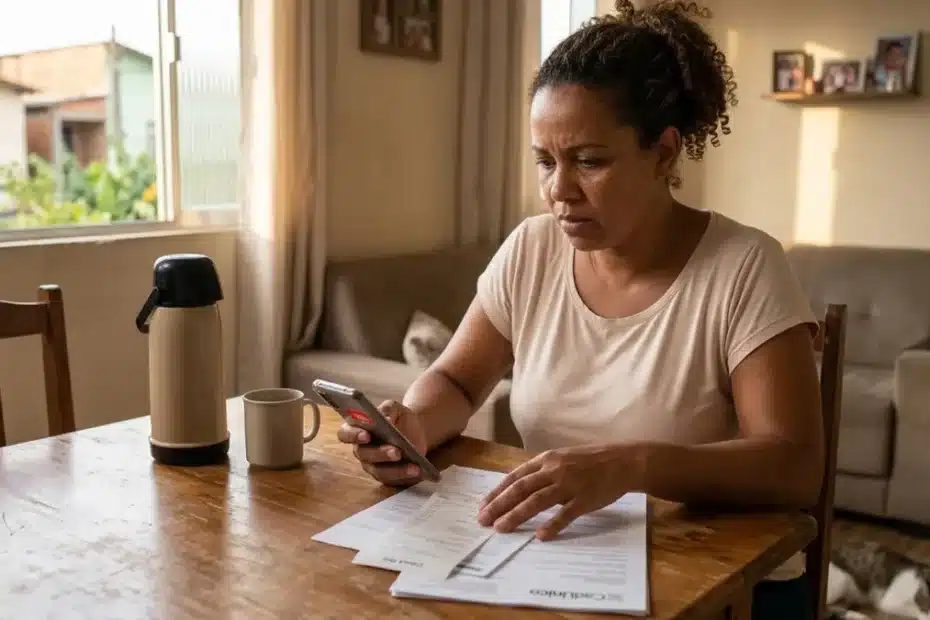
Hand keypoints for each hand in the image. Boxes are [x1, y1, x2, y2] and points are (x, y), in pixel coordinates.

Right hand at [336, 400, 429, 486]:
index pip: (345, 433)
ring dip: (396, 469)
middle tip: (396, 451)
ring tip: (413, 465)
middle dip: (380, 453)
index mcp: (357, 429)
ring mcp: (372, 465)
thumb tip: (386, 419)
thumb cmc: (399, 418)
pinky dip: (405, 475)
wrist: (416, 430)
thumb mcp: (395, 408)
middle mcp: (361, 449)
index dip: (353, 435)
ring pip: (379, 471)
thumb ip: (388, 410)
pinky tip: (417, 469)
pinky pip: (393, 479)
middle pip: (364, 454)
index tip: (366, 435)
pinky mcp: (386, 476)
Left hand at [477, 445, 634, 539]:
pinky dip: (552, 524)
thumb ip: (542, 471)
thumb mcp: (562, 458)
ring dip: (516, 515)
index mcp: (546, 459)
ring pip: (537, 501)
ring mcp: (569, 484)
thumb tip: (519, 487)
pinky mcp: (585, 499)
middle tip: (483, 520)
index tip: (483, 505)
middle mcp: (554, 470)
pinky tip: (540, 536)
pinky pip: (566, 513)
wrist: (623, 461)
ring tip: (501, 528)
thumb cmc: (591, 461)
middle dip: (499, 505)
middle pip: (520, 489)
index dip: (497, 491)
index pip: (515, 476)